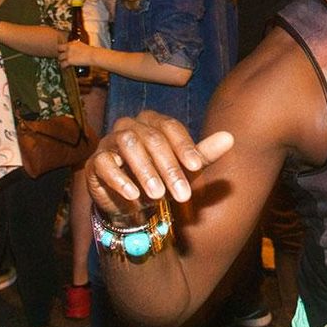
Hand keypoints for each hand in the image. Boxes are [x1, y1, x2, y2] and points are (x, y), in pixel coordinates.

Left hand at [58, 40, 93, 67]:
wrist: (93, 55)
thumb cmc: (91, 51)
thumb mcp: (82, 45)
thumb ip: (76, 46)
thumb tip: (75, 50)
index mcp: (73, 42)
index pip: (64, 44)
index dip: (63, 48)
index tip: (64, 51)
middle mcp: (69, 47)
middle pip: (59, 49)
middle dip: (60, 53)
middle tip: (62, 57)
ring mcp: (68, 53)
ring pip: (59, 57)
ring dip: (61, 60)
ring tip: (63, 62)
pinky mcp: (69, 60)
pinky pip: (62, 64)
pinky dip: (63, 66)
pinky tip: (65, 67)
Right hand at [85, 110, 233, 217]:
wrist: (131, 203)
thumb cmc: (161, 179)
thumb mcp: (185, 170)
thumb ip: (204, 154)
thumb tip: (230, 137)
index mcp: (154, 123)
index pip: (170, 127)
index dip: (184, 146)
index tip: (197, 168)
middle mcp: (131, 126)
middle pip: (152, 138)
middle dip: (169, 168)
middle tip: (182, 195)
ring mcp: (110, 141)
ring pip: (128, 144)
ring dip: (145, 171)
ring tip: (158, 196)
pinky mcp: (95, 161)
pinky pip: (104, 163)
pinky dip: (119, 179)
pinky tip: (133, 195)